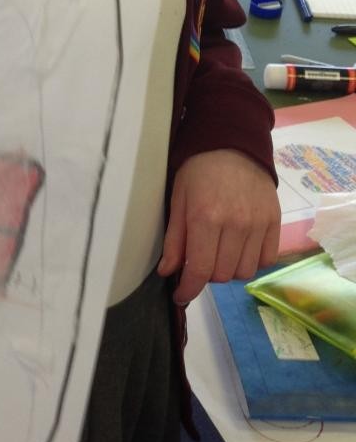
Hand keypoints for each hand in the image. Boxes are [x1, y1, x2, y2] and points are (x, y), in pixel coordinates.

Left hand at [157, 149, 280, 304]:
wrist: (232, 145)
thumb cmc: (198, 171)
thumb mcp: (178, 200)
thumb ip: (174, 239)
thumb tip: (167, 272)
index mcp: (206, 218)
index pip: (200, 270)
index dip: (188, 290)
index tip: (181, 296)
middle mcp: (236, 225)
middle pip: (222, 275)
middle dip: (206, 274)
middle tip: (199, 260)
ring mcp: (259, 224)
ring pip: (245, 271)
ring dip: (229, 269)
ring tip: (219, 251)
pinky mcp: (275, 222)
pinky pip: (266, 259)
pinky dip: (252, 261)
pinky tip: (240, 247)